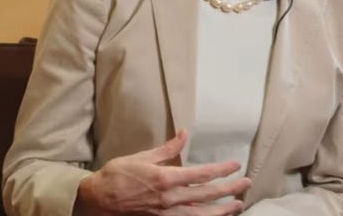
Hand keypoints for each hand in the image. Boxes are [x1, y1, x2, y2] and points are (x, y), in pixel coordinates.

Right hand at [74, 129, 250, 215]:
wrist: (97, 201)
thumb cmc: (117, 176)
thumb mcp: (142, 157)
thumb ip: (167, 148)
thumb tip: (184, 134)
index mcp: (165, 178)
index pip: (202, 174)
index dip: (221, 170)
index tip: (235, 165)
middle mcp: (169, 199)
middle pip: (207, 195)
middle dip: (229, 189)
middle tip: (246, 184)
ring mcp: (165, 213)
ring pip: (201, 215)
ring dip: (222, 210)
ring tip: (237, 206)